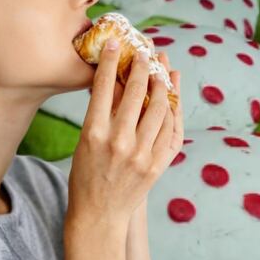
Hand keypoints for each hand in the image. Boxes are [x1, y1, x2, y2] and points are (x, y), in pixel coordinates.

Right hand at [66, 39, 183, 225]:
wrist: (99, 216)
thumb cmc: (85, 177)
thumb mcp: (84, 142)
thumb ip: (100, 113)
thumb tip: (116, 80)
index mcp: (94, 133)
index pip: (105, 86)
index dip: (112, 60)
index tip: (117, 43)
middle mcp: (119, 142)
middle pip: (137, 92)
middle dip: (143, 66)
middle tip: (146, 51)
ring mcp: (142, 155)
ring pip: (160, 108)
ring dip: (163, 83)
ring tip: (163, 68)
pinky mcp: (158, 165)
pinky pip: (172, 131)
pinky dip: (174, 110)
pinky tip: (173, 95)